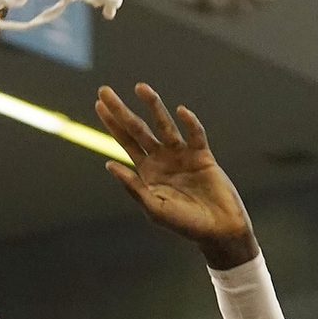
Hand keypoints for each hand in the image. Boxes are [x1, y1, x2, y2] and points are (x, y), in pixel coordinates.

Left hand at [96, 85, 255, 266]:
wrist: (218, 231)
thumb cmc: (185, 225)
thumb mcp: (154, 208)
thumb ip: (133, 187)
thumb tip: (108, 164)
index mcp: (147, 172)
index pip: (126, 143)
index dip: (112, 124)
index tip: (99, 104)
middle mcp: (162, 160)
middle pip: (137, 129)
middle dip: (121, 110)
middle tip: (104, 90)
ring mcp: (182, 155)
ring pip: (164, 125)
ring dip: (152, 106)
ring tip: (140, 87)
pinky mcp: (202, 155)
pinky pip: (195, 134)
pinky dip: (189, 123)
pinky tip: (180, 112)